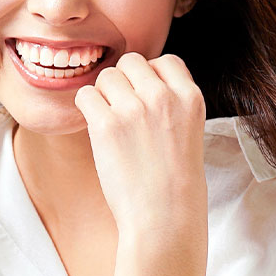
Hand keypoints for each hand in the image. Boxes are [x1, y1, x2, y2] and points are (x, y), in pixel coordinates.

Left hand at [71, 51, 207, 237]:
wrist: (164, 215)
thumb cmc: (174, 181)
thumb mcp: (188, 131)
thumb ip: (170, 104)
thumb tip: (137, 84)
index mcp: (191, 97)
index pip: (165, 61)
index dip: (149, 76)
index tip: (144, 98)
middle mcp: (164, 96)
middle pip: (131, 62)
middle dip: (123, 81)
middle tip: (122, 110)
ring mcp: (135, 108)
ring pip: (106, 76)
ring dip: (102, 94)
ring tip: (110, 122)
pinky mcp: (107, 124)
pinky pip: (85, 95)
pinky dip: (85, 108)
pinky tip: (96, 128)